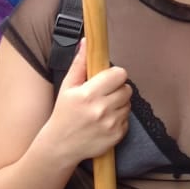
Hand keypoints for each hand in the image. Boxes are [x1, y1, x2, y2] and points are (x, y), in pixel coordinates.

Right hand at [40, 41, 130, 166]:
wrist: (61, 146)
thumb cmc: (63, 114)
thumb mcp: (67, 87)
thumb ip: (79, 64)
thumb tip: (87, 42)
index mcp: (88, 94)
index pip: (119, 75)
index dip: (115, 75)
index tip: (108, 78)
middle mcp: (101, 109)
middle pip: (127, 89)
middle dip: (117, 89)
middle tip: (104, 94)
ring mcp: (110, 124)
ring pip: (128, 103)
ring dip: (119, 104)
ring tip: (102, 108)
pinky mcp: (117, 135)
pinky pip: (127, 119)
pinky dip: (119, 118)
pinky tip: (104, 121)